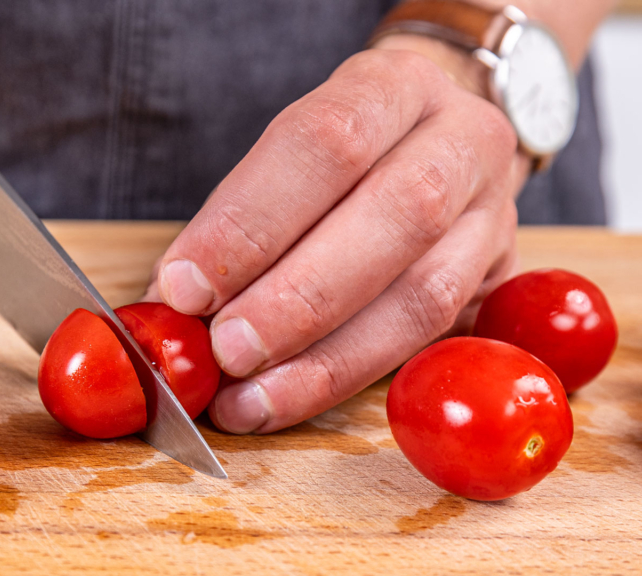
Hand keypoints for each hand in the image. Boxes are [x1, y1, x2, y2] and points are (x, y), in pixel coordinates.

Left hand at [144, 37, 530, 433]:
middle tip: (226, 350)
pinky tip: (287, 399)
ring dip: (324, 357)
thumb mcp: (286, 162)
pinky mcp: (497, 283)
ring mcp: (494, 214)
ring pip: (426, 293)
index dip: (252, 221)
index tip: (186, 286)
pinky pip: (431, 343)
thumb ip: (234, 227)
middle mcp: (461, 139)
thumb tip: (169, 307)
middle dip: (297, 296)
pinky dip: (348, 378)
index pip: (325, 142)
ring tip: (248, 397)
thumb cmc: (338, 160)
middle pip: (397, 214)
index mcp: (393, 87)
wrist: (433, 147)